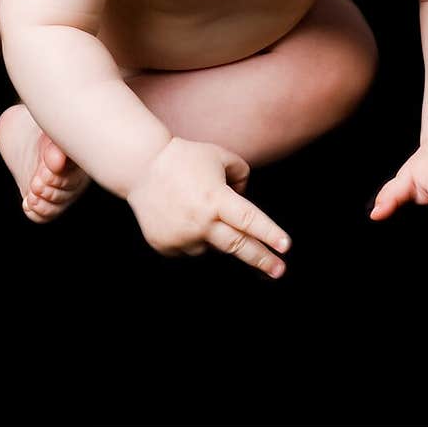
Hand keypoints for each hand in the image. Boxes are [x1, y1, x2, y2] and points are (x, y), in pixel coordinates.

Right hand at [126, 136, 291, 276]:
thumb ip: (241, 175)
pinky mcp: (166, 246)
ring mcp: (181, 237)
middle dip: (261, 259)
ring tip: (194, 205)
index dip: (269, 233)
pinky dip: (191, 235)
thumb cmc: (185, 158)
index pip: (248, 220)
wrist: (141, 166)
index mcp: (215, 198)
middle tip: (279, 270)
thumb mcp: (220, 156)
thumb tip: (246, 200)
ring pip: (210, 245)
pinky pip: (189, 247)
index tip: (285, 247)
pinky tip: (180, 215)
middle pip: (238, 246)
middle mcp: (200, 221)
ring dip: (212, 232)